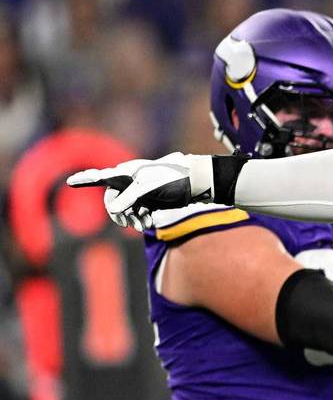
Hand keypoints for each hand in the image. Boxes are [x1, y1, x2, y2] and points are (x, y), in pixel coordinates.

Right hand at [67, 153, 212, 227]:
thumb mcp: (149, 187)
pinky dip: (140, 220)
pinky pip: (137, 214)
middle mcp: (130, 182)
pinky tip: (149, 224)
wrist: (195, 183)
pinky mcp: (150, 202)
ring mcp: (139, 193)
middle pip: (112, 201)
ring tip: (142, 226)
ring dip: (130, 220)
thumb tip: (113, 209)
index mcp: (127, 173)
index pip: (101, 177)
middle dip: (117, 214)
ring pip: (125, 211)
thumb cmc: (172, 179)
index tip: (70, 181)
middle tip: (126, 224)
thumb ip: (130, 197)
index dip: (85, 179)